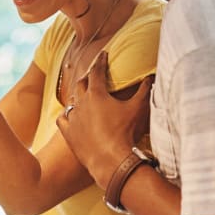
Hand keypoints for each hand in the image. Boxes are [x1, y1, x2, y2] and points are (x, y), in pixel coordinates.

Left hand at [56, 51, 153, 188]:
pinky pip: (63, 119)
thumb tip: (151, 77)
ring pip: (72, 101)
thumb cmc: (126, 132)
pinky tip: (70, 115)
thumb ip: (145, 90)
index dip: (101, 61)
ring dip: (78, 96)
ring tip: (83, 95)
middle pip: (81, 83)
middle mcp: (82, 102)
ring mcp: (73, 118)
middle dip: (88, 76)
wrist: (111, 160)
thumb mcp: (138, 108)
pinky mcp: (69, 133)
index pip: (97, 71)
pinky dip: (67, 115)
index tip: (103, 54)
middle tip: (94, 74)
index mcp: (97, 93)